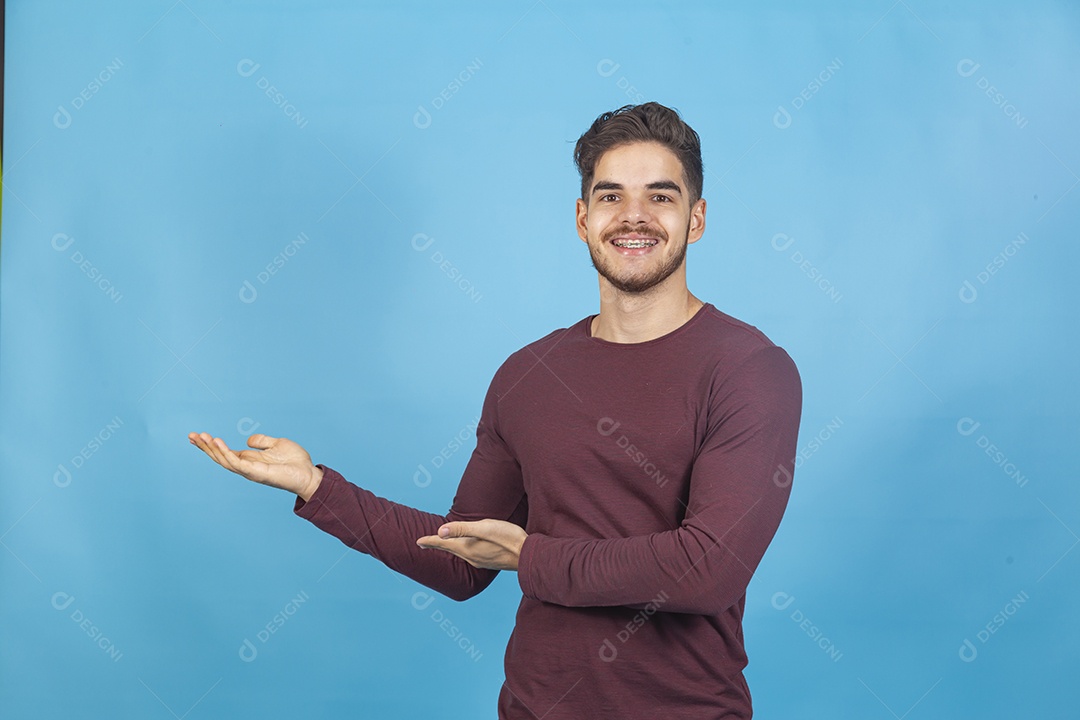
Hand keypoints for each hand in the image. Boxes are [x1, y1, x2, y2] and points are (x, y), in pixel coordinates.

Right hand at [188, 432, 322, 500]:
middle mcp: (246, 467)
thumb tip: (247, 440)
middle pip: (220, 457)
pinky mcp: (256, 473)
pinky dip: (225, 453)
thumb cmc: (295, 462)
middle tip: (191, 435)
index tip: (197, 435)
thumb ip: (262, 442)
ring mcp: (250, 471)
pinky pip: (236, 463)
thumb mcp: (277, 444)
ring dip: (211, 449)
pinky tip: (217, 443)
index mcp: (250, 460)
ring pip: (224, 460)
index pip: (225, 453)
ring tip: (201, 437)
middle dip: (204, 447)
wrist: (309, 474)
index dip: (210, 445)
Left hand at [416, 519, 526, 570]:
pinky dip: (461, 550)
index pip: (443, 544)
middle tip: (424, 543)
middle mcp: (471, 557)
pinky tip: (466, 548)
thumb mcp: (485, 528)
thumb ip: (462, 529)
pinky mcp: (488, 561)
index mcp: (467, 548)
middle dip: (437, 545)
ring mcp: (479, 561)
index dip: (430, 541)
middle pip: (449, 549)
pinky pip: (468, 555)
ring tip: (443, 543)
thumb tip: (440, 531)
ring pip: (459, 553)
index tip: (417, 542)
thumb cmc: (508, 538)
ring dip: (449, 548)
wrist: (528, 555)